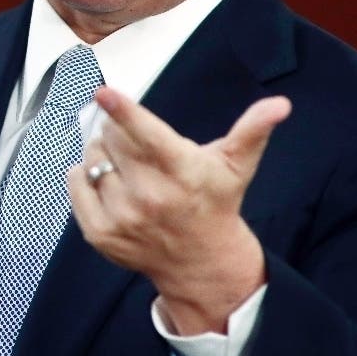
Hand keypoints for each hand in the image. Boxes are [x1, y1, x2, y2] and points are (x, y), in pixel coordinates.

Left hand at [67, 87, 290, 334]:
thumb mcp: (236, 164)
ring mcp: (122, 218)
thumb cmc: (215, 202)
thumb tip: (280, 104)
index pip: (147, 136)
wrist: (201, 263)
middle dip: (118, 130)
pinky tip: (107, 179)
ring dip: (102, 153)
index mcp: (181, 172)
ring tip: (126, 165)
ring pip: (92, 159)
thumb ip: (253, 129)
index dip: (124, 112)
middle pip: (111, 140)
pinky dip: (84, 175)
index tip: (104, 92)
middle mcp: (150, 197)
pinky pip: (76, 184)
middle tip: (136, 142)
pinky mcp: (101, 234)